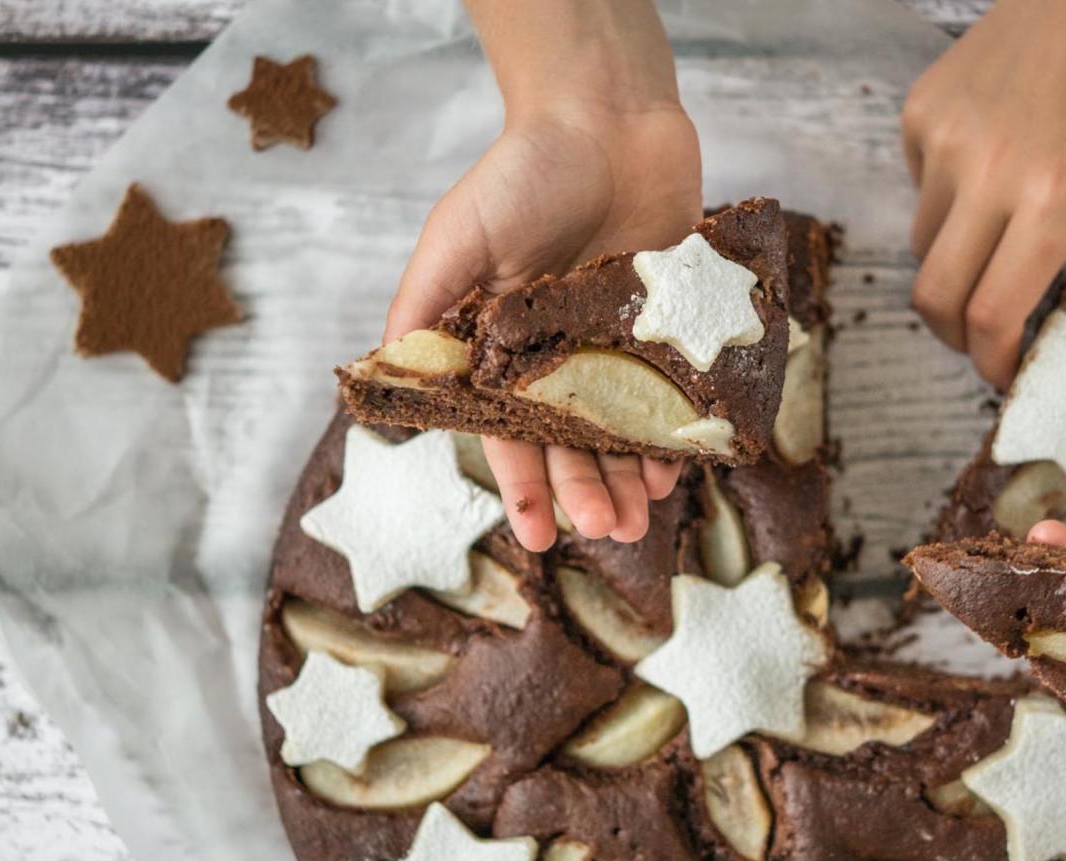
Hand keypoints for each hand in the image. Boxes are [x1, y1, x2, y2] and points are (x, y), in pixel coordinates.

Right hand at [383, 0, 700, 550]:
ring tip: (643, 518)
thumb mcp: (457, 238)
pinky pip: (676, 392)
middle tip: (609, 530)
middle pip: (574, 444)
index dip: (524, 488)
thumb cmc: (522, 172)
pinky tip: (680, 463)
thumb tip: (385, 379)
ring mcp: (616, 343)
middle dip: (588, 492)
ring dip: (632, 477)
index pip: (509, 434)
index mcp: (499, 347)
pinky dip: (679, 430)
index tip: (540, 538)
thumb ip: (425, 309)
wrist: (609, 117)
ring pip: (626, 430)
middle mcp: (557, 356)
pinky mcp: (670, 324)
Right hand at [901, 0, 1065, 385]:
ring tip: (999, 240)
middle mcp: (988, 176)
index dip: (991, 359)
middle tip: (983, 337)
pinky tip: (989, 170)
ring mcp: (944, 142)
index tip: (1009, 369)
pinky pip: (918, 188)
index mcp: (1054, 200)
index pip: (990, 314)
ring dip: (956, 264)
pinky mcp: (919, 114)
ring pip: (924, 245)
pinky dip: (945, 202)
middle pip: (935, 298)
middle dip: (955, 336)